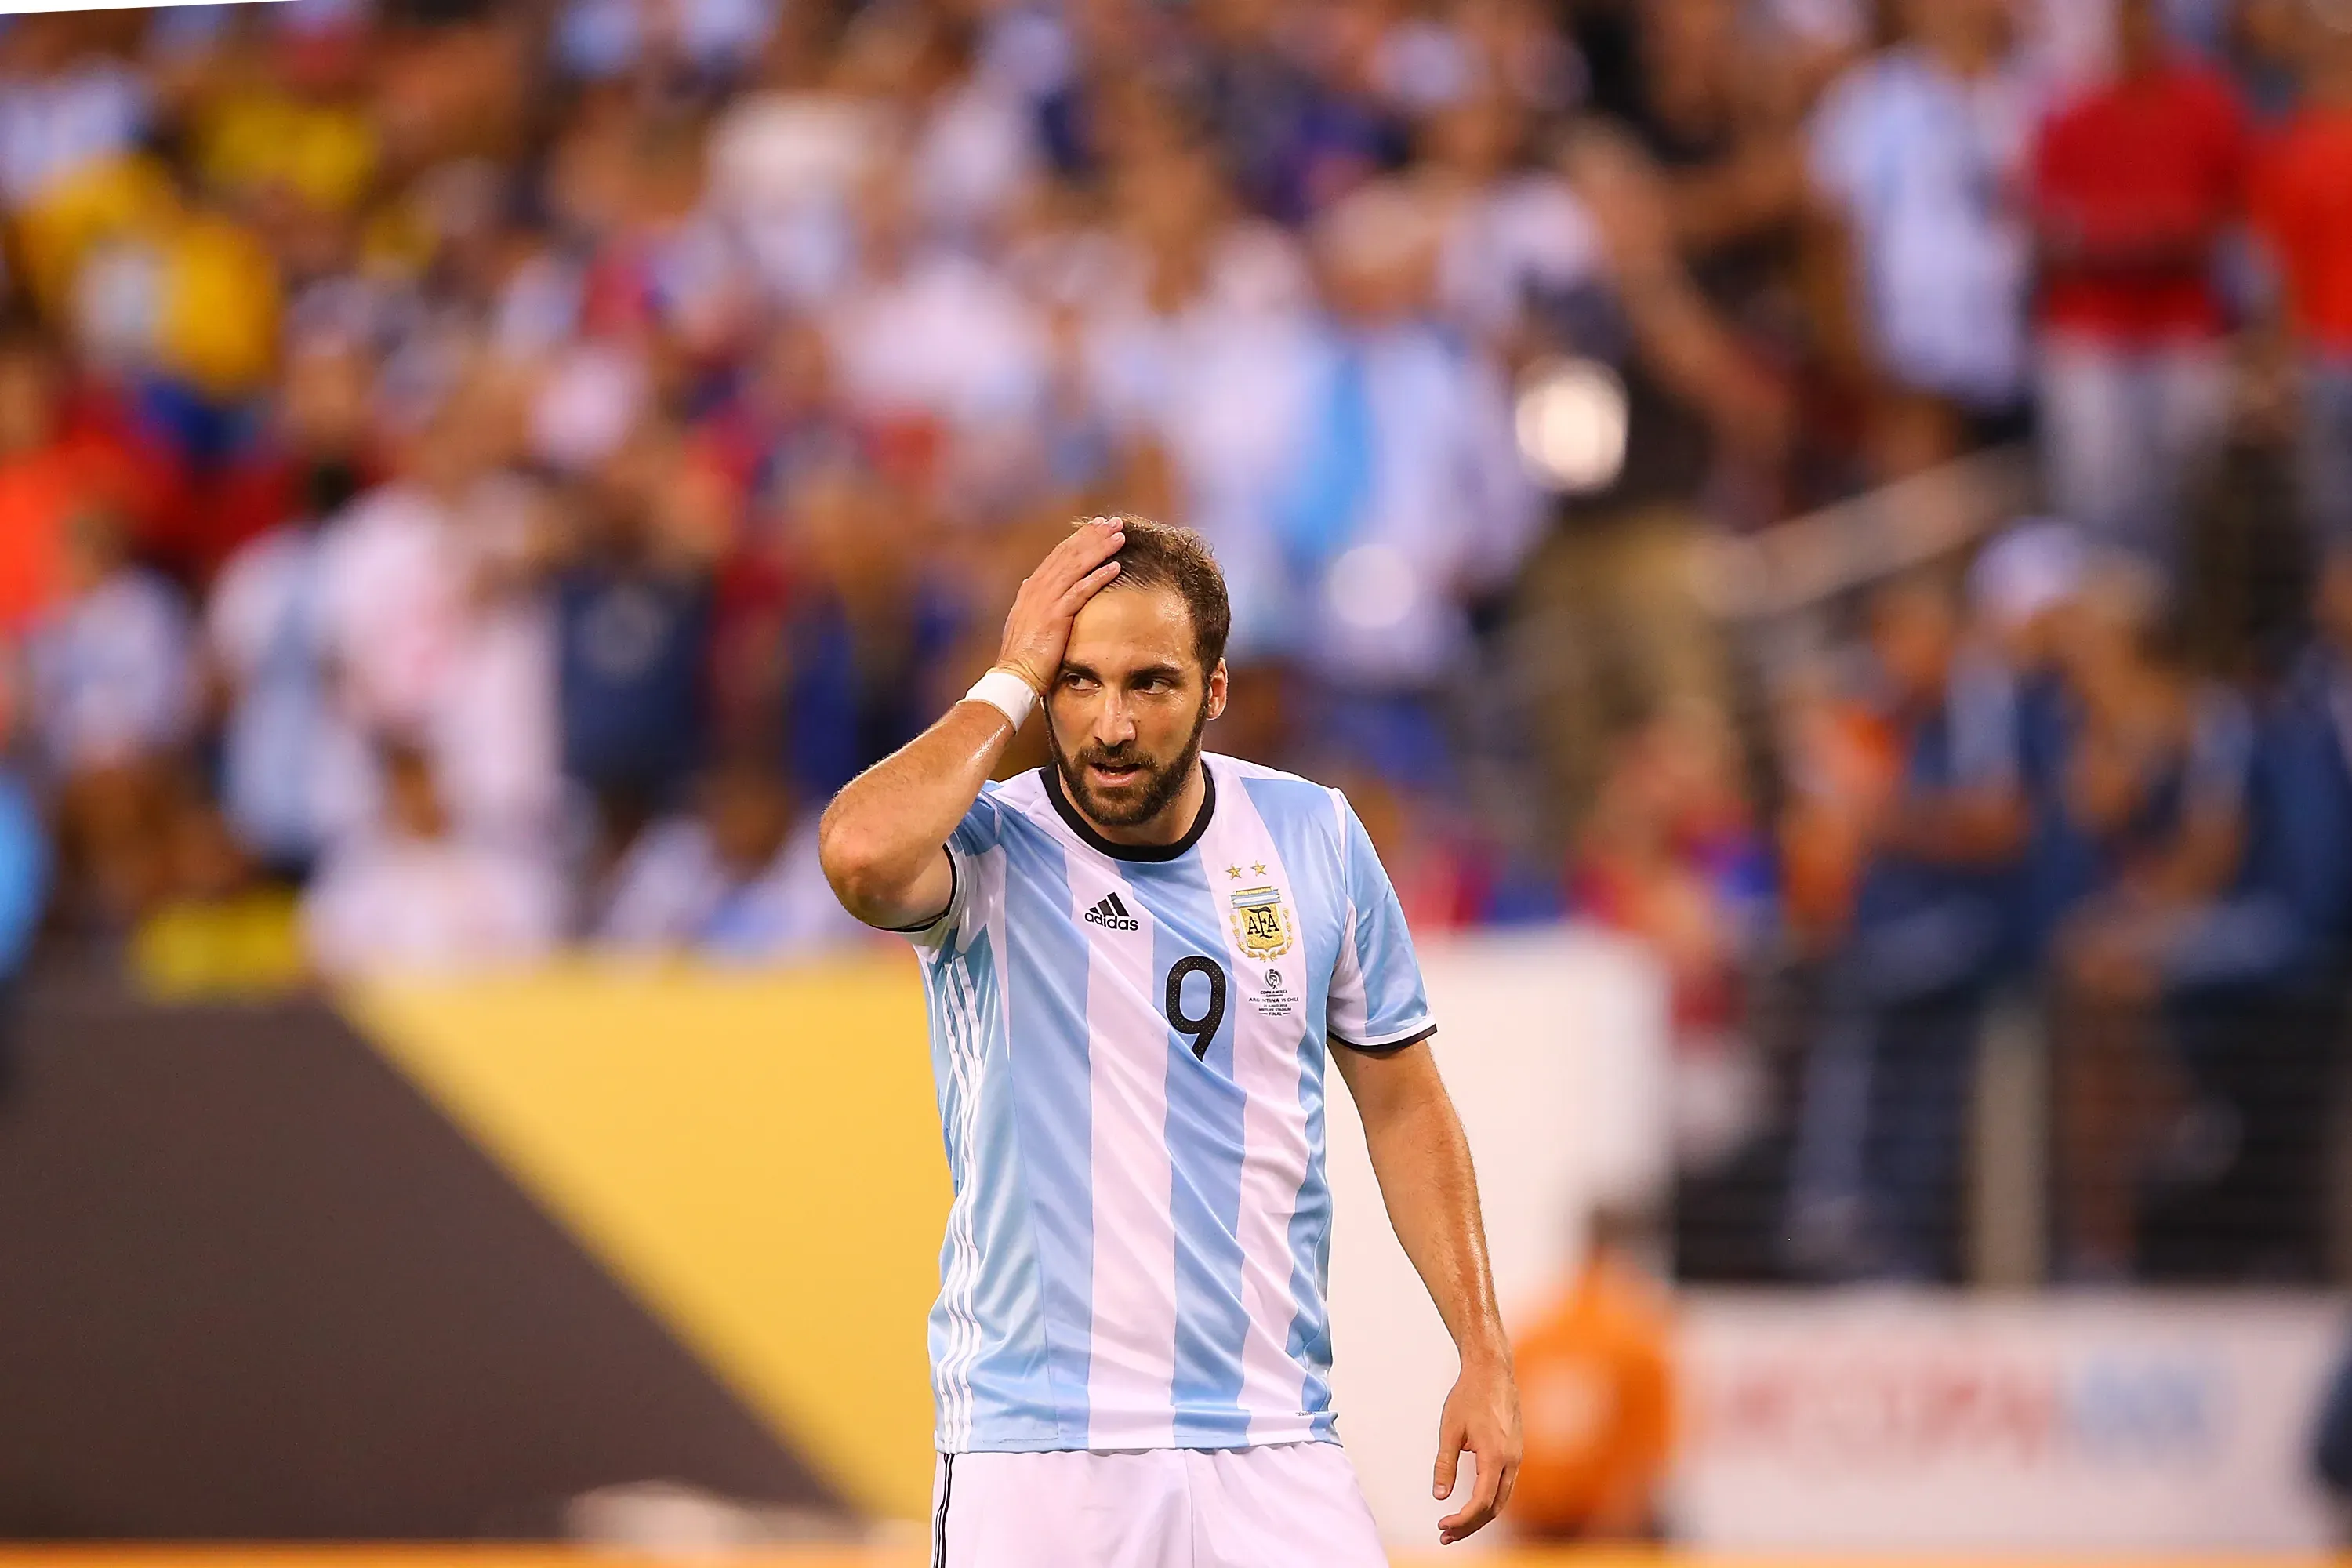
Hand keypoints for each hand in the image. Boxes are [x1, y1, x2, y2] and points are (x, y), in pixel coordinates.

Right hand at [996, 517, 1124, 695]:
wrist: (1014, 675)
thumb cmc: (1023, 654)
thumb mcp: (1027, 620)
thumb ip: (1033, 601)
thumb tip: (1033, 584)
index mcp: (1032, 587)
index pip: (1059, 555)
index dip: (1080, 538)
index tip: (1098, 527)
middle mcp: (1037, 587)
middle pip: (1069, 554)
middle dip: (1093, 536)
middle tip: (1115, 522)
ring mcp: (1046, 600)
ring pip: (1077, 566)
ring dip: (1100, 549)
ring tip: (1120, 537)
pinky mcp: (1056, 616)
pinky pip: (1081, 591)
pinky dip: (1098, 577)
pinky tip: (1116, 566)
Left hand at [1433, 1348, 1521, 1545]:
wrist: (1493, 1371)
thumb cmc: (1469, 1396)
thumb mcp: (1449, 1430)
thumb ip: (1445, 1464)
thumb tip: (1439, 1496)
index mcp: (1495, 1456)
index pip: (1481, 1502)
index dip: (1462, 1520)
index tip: (1442, 1526)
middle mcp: (1511, 1461)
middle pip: (1494, 1507)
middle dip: (1470, 1525)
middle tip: (1445, 1535)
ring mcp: (1516, 1457)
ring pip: (1502, 1498)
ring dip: (1479, 1516)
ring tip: (1454, 1526)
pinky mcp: (1515, 1452)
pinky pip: (1505, 1485)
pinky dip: (1488, 1500)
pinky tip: (1470, 1503)